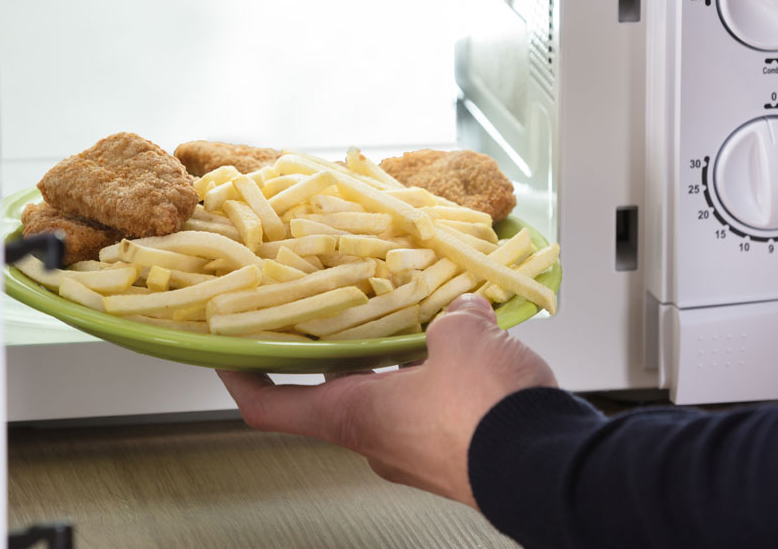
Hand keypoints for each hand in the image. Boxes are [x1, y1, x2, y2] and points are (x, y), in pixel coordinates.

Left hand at [217, 294, 557, 507]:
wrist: (551, 468)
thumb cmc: (485, 415)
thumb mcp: (460, 338)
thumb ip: (450, 317)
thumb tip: (461, 310)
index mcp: (353, 416)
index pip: (270, 405)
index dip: (240, 378)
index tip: (226, 352)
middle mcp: (378, 441)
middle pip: (336, 393)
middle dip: (341, 350)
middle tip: (341, 309)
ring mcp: (419, 454)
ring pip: (392, 399)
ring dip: (399, 361)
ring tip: (420, 317)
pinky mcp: (458, 457)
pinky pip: (436, 411)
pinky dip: (441, 379)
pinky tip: (470, 347)